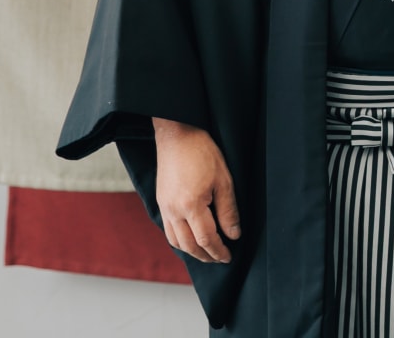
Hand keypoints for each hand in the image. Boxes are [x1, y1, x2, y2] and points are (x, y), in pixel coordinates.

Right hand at [152, 118, 240, 263]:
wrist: (178, 135)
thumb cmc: (202, 153)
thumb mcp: (224, 181)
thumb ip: (228, 211)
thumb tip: (233, 234)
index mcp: (191, 205)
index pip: (206, 239)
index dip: (219, 251)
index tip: (229, 256)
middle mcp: (173, 210)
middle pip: (189, 246)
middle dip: (206, 256)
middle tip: (221, 258)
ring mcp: (164, 207)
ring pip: (176, 241)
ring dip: (192, 252)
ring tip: (207, 253)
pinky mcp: (160, 202)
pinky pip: (168, 231)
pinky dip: (180, 241)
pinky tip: (191, 240)